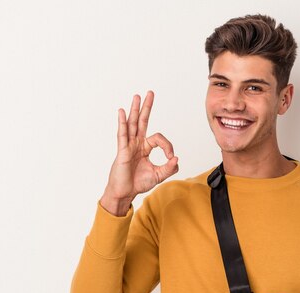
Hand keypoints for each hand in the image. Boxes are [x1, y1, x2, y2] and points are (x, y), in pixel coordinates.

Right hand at [101, 91, 178, 214]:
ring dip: (135, 110)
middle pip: (142, 121)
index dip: (168, 146)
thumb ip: (169, 168)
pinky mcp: (122, 150)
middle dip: (147, 107)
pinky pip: (122, 134)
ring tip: (137, 96)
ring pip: (132, 124)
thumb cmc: (138, 183)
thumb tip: (177, 158)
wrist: (125, 192)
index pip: (159, 139)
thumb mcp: (158, 175)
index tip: (171, 158)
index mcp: (145, 148)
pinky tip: (123, 112)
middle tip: (150, 93)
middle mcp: (137, 143)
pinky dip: (123, 122)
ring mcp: (128, 145)